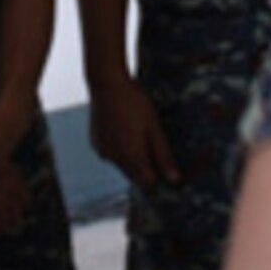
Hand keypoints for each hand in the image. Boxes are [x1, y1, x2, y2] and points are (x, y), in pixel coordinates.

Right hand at [90, 75, 178, 190]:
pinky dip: (118, 148)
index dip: (158, 181)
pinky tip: (123, 129)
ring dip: (131, 157)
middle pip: (134, 176)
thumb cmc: (135, 104)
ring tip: (137, 132)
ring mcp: (103, 152)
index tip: (166, 171)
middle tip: (152, 145)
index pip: (147, 185)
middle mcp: (115, 160)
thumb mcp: (154, 128)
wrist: (107, 84)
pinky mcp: (95, 143)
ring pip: (122, 165)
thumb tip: (175, 180)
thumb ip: (164, 156)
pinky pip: (110, 154)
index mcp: (132, 158)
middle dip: (145, 168)